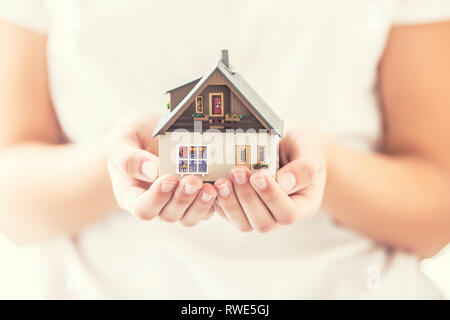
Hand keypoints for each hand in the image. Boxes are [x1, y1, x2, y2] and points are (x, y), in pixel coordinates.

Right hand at [106, 111, 216, 225]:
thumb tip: (152, 171)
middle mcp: (156, 203)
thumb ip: (129, 157)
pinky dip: (216, 199)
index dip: (156, 199)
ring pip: (190, 216)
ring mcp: (177, 202)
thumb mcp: (122, 140)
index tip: (167, 179)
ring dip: (201, 204)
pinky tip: (221, 185)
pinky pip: (207, 207)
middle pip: (169, 214)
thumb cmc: (132, 137)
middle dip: (183, 199)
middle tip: (193, 180)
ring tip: (210, 187)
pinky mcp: (196, 197)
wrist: (150, 131)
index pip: (143, 209)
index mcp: (132, 195)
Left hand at [213, 125, 326, 231]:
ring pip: (244, 223)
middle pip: (263, 222)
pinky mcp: (242, 208)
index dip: (272, 197)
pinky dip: (220, 203)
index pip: (288, 213)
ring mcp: (260, 213)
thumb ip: (303, 167)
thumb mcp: (309, 149)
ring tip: (222, 181)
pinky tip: (213, 186)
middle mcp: (281, 214)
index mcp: (303, 204)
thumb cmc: (302, 145)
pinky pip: (229, 215)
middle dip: (247, 198)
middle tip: (237, 172)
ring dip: (231, 203)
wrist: (289, 142)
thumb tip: (285, 182)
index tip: (259, 176)